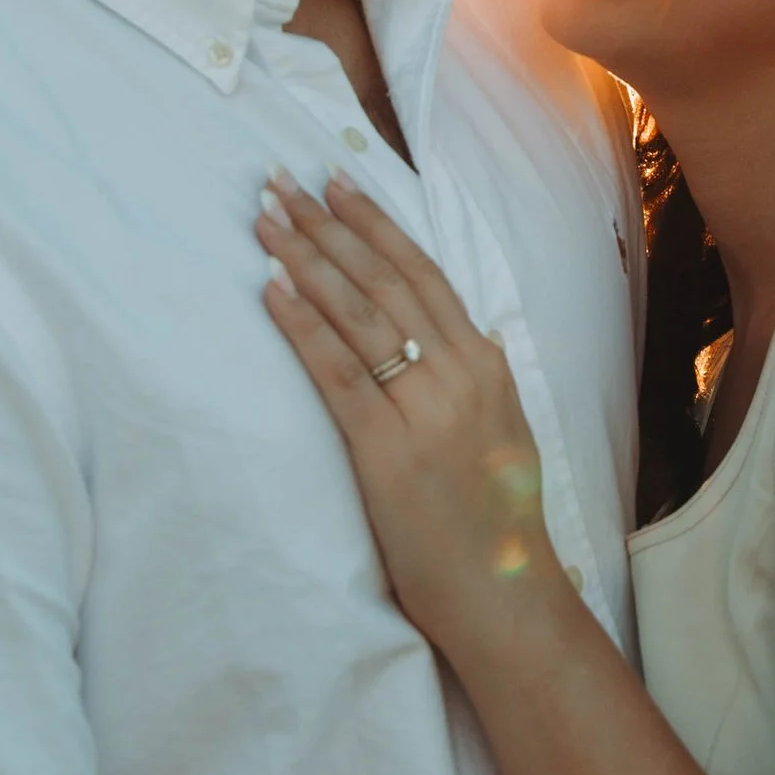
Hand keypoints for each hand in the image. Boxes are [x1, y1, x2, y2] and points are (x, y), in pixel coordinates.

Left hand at [259, 171, 568, 672]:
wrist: (507, 593)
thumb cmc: (496, 526)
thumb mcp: (502, 435)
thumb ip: (478, 385)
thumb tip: (462, 342)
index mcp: (487, 366)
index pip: (423, 275)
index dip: (376, 225)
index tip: (339, 184)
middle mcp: (460, 373)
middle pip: (383, 279)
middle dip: (328, 225)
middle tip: (282, 180)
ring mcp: (424, 407)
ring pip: (357, 312)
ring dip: (306, 258)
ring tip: (266, 218)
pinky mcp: (385, 447)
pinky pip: (337, 370)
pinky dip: (302, 323)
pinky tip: (271, 287)